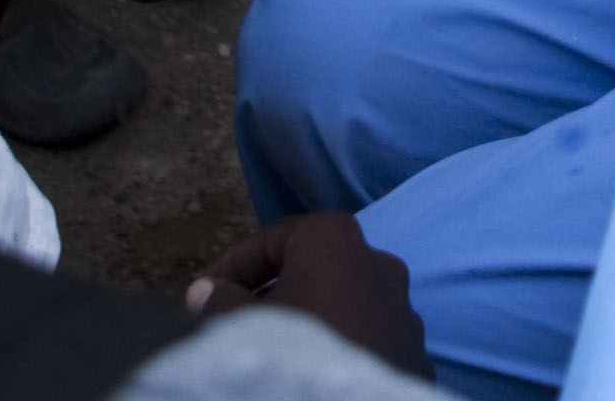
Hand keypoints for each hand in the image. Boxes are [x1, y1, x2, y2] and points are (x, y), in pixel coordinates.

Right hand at [185, 213, 427, 372]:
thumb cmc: (295, 358)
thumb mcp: (243, 326)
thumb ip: (221, 303)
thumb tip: (206, 293)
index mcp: (335, 240)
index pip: (272, 239)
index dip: (230, 268)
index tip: (201, 297)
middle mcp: (378, 261)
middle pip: (308, 271)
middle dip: (267, 296)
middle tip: (230, 326)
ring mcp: (403, 308)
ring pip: (339, 305)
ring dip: (304, 323)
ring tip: (270, 356)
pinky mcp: (414, 351)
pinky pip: (363, 338)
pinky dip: (335, 348)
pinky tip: (310, 374)